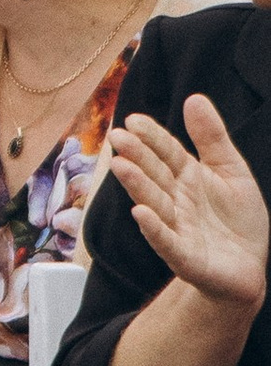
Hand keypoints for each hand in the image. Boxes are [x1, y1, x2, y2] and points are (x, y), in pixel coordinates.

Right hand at [112, 98, 269, 314]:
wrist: (247, 268)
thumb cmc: (236, 220)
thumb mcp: (231, 171)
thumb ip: (212, 137)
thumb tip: (194, 97)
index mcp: (187, 177)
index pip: (167, 152)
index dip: (152, 136)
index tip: (134, 120)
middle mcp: (177, 201)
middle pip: (155, 175)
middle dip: (137, 157)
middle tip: (117, 137)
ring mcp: (178, 229)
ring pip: (155, 204)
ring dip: (138, 186)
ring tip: (122, 166)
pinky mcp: (186, 259)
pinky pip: (168, 243)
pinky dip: (154, 229)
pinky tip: (141, 213)